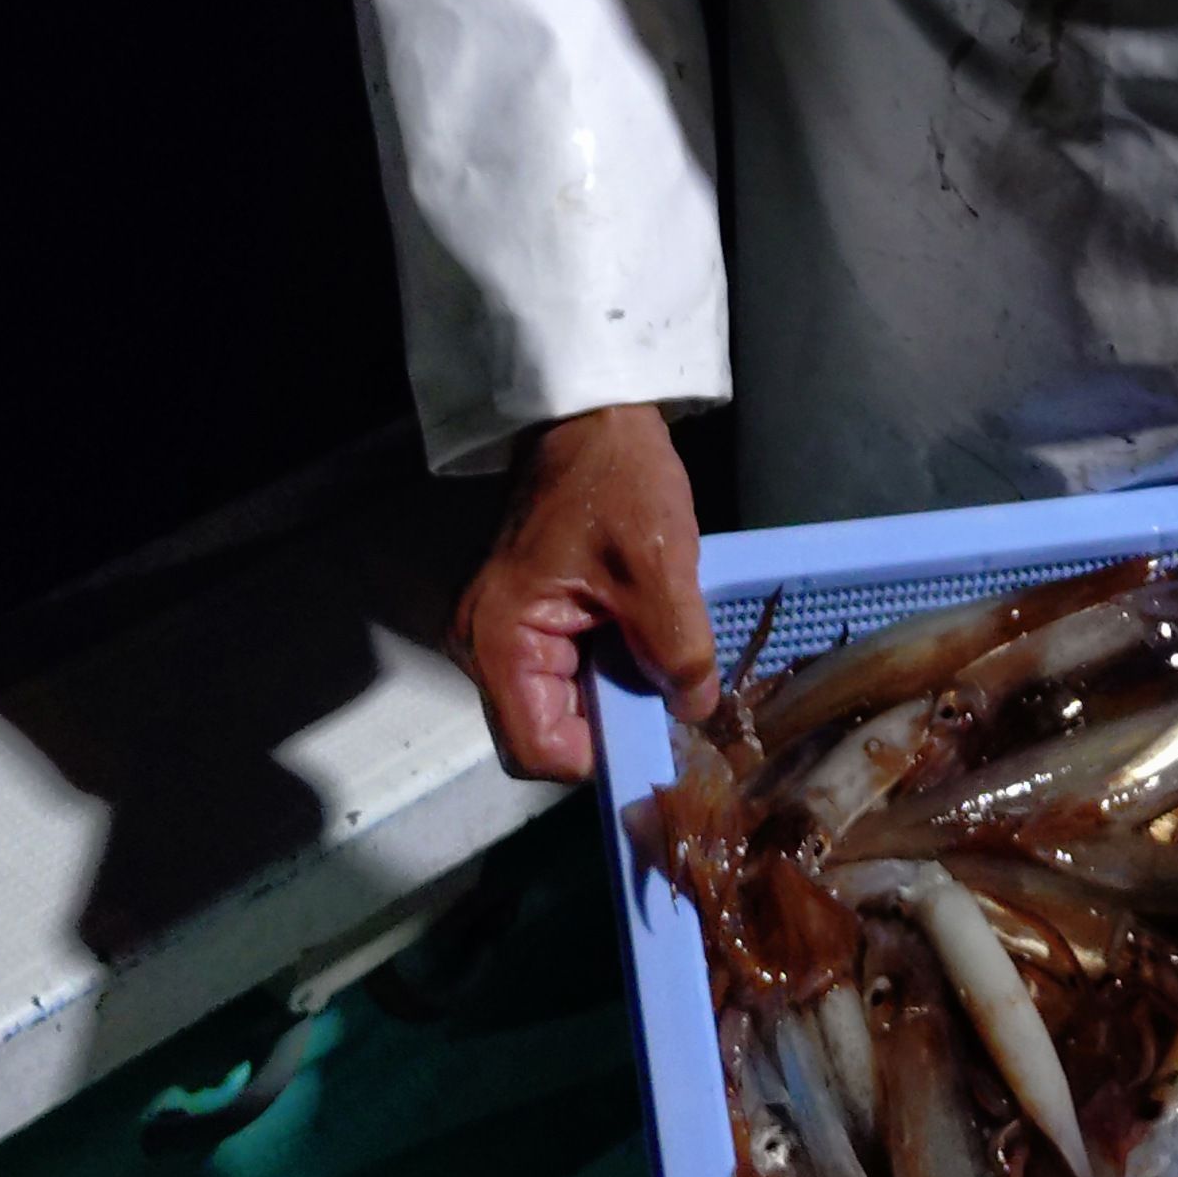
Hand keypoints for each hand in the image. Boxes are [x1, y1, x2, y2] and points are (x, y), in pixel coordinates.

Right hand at [450, 403, 719, 783]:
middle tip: (670, 703)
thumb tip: (693, 710)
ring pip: (558, 707)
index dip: (601, 756)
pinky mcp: (524, 619)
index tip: (657, 732)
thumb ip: (677, 650)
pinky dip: (604, 672)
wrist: (591, 420)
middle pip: (545, 734)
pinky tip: (641, 645)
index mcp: (501, 640)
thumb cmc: (617, 483)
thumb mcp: (660, 566)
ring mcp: (500, 634)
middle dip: (610, 727)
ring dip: (611, 698)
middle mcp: (484, 648)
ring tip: (660, 668)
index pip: (539, 751)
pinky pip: (562, 675)